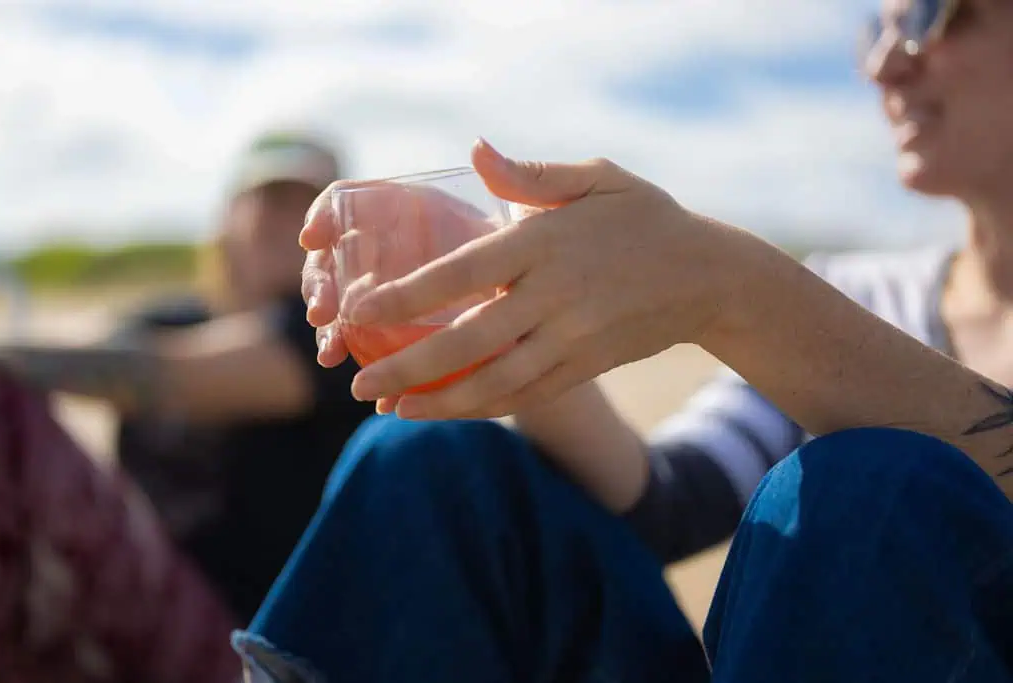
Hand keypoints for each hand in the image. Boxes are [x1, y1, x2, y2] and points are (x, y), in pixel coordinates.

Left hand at [302, 139, 740, 418]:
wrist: (710, 276)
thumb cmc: (644, 218)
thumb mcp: (598, 177)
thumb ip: (532, 173)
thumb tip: (475, 152)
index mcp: (545, 243)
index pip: (461, 273)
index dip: (404, 297)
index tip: (357, 310)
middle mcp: (554, 297)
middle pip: (468, 340)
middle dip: (407, 368)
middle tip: (356, 385)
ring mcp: (572, 339)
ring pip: (494, 381)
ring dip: (438, 401)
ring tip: (390, 409)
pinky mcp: (585, 367)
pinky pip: (526, 396)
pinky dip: (481, 409)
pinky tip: (444, 411)